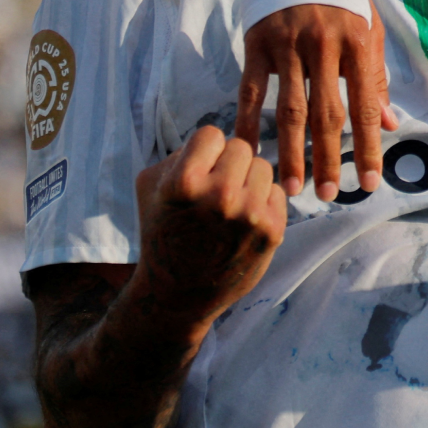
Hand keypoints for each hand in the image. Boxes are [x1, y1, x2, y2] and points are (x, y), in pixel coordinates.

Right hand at [131, 123, 287, 331]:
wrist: (178, 294)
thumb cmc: (163, 233)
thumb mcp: (151, 188)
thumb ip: (179, 154)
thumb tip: (216, 139)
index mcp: (184, 183)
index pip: (211, 134)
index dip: (205, 151)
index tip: (199, 171)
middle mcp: (219, 196)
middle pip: (241, 147)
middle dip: (229, 164)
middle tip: (216, 189)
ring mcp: (249, 214)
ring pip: (262, 167)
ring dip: (248, 181)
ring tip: (229, 206)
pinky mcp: (272, 230)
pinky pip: (276, 193)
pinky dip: (262, 203)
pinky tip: (243, 222)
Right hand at [234, 2, 396, 201]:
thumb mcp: (365, 25)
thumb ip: (375, 75)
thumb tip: (390, 124)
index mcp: (357, 41)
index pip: (365, 104)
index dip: (369, 146)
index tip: (370, 183)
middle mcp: (323, 44)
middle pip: (327, 113)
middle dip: (329, 158)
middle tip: (330, 195)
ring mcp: (287, 44)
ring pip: (289, 108)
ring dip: (291, 152)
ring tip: (292, 188)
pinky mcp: (256, 42)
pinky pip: (251, 90)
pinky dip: (248, 123)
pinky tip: (249, 152)